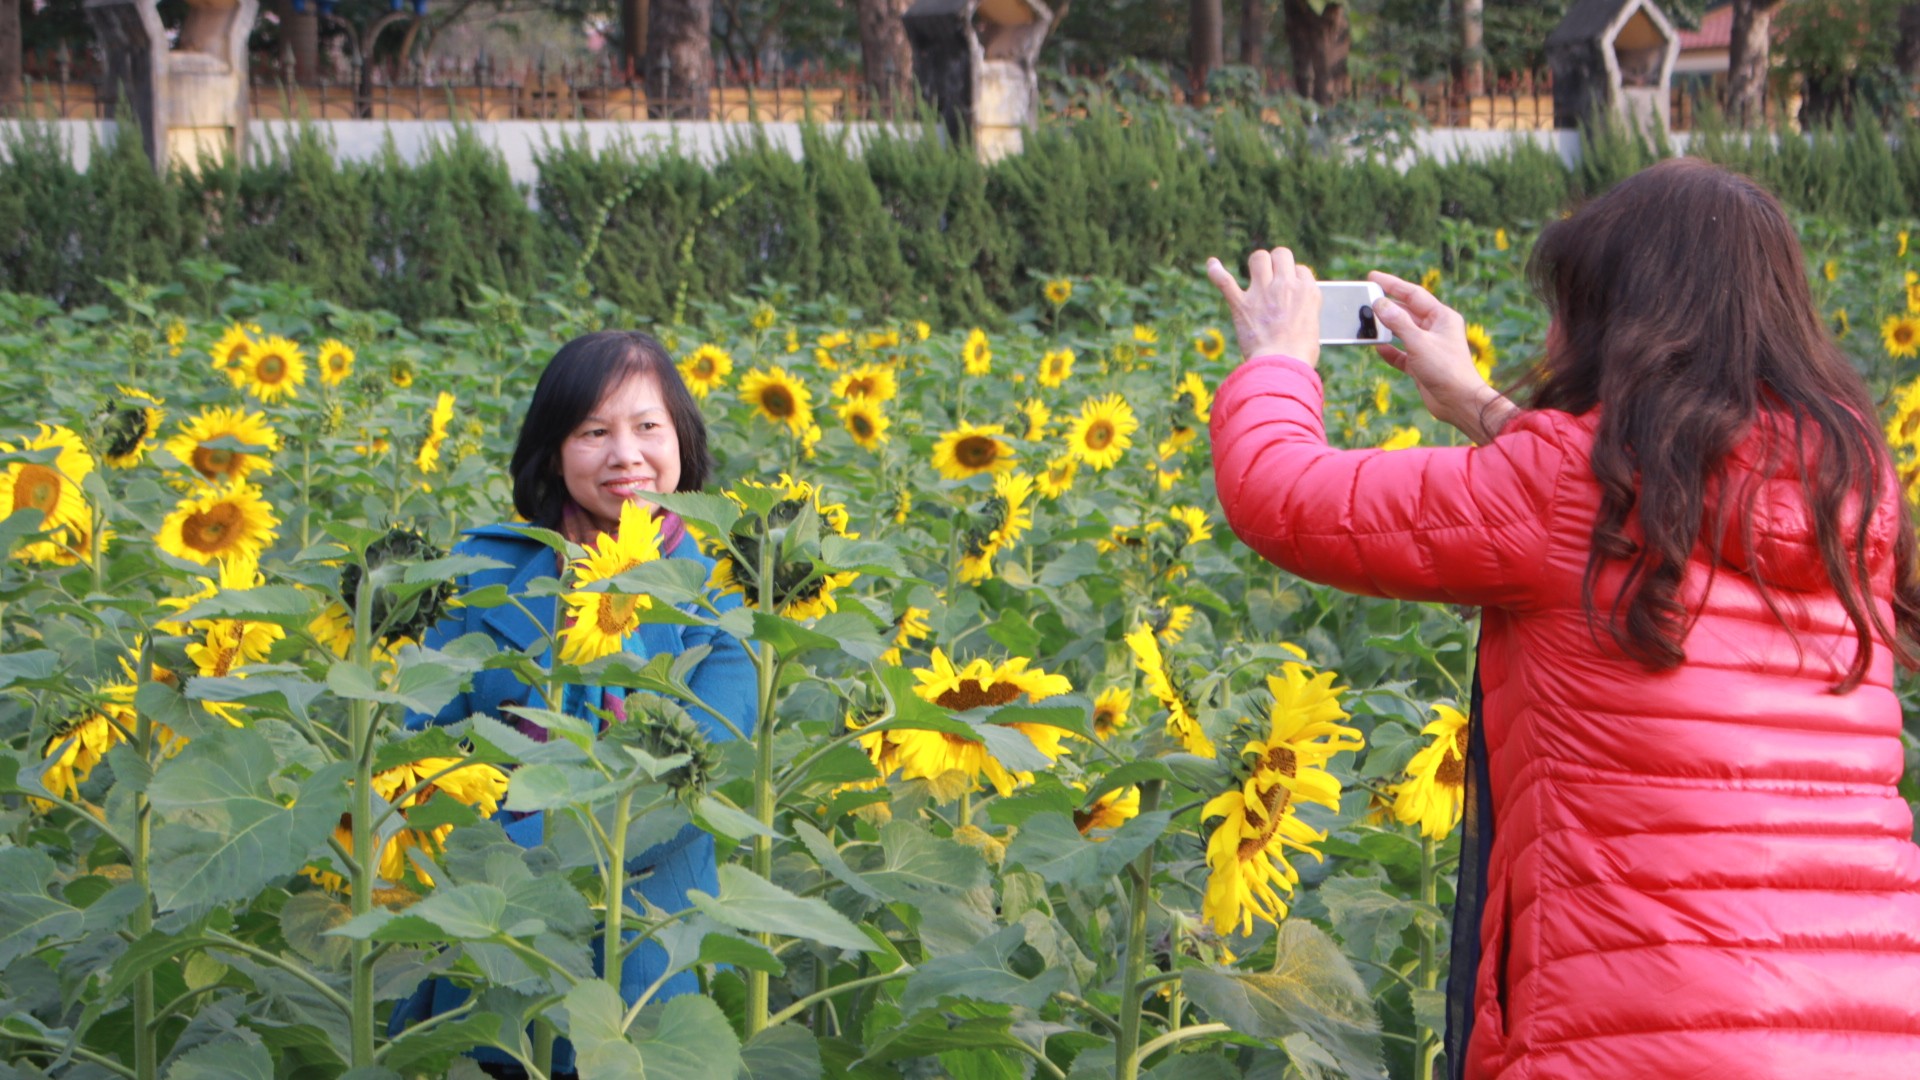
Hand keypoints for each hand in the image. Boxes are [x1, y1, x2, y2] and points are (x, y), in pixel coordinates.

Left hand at [1207, 247, 1321, 368]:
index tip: (1290, 288)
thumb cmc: (1299, 355)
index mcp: (1307, 291)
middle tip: (1273, 276)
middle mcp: (1285, 285)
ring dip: (1257, 263)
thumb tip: (1291, 309)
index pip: (1301, 270)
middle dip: (1276, 261)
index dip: (1294, 278)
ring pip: (1258, 258)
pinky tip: (1212, 264)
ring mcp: (1262, 293)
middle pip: (1280, 254)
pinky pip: (1225, 281)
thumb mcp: (1312, 327)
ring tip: (1255, 273)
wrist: (1280, 367)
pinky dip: (1216, 271)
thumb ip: (1301, 310)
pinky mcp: (1241, 305)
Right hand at [1367, 270, 1516, 444]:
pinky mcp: (1421, 365)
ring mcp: (1428, 347)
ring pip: (1402, 332)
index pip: (1414, 294)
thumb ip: (1398, 322)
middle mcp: (1435, 329)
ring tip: (1366, 322)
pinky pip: (1401, 353)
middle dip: (1387, 306)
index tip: (1372, 277)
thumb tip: (1379, 303)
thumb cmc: (1445, 369)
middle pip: (1406, 312)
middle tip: (1365, 298)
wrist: (1458, 402)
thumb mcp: (1419, 342)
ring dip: (1385, 328)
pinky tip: (1377, 347)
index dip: (1392, 284)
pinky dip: (1389, 350)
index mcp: (1442, 317)